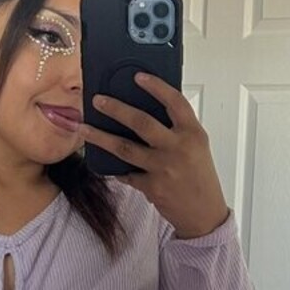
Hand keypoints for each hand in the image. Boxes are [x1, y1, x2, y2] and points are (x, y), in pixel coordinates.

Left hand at [81, 73, 230, 238]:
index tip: (138, 77)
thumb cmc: (200, 175)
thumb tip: (144, 110)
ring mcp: (163, 168)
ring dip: (101, 137)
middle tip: (97, 100)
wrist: (204, 212)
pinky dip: (116, 168)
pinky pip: (126, 173)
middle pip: (142, 122)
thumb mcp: (196, 146)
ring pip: (125, 148)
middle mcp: (178, 148)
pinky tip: (105, 163)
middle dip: (116, 109)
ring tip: (85, 128)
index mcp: (193, 133)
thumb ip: (177, 129)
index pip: (175, 102)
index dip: (157, 87)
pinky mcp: (152, 187)